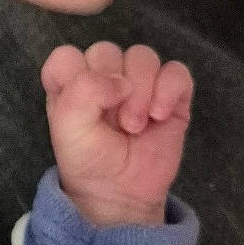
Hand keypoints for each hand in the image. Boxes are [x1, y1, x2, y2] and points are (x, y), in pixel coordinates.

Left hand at [42, 40, 192, 226]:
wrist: (122, 193)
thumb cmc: (89, 160)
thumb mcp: (67, 128)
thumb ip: (82, 91)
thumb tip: (121, 81)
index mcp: (71, 83)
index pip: (67, 55)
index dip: (74, 78)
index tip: (83, 109)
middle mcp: (104, 77)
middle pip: (108, 51)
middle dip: (112, 88)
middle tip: (116, 123)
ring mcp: (139, 84)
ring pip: (143, 56)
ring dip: (141, 91)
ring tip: (136, 126)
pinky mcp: (171, 95)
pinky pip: (176, 72)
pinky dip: (169, 90)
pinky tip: (160, 115)